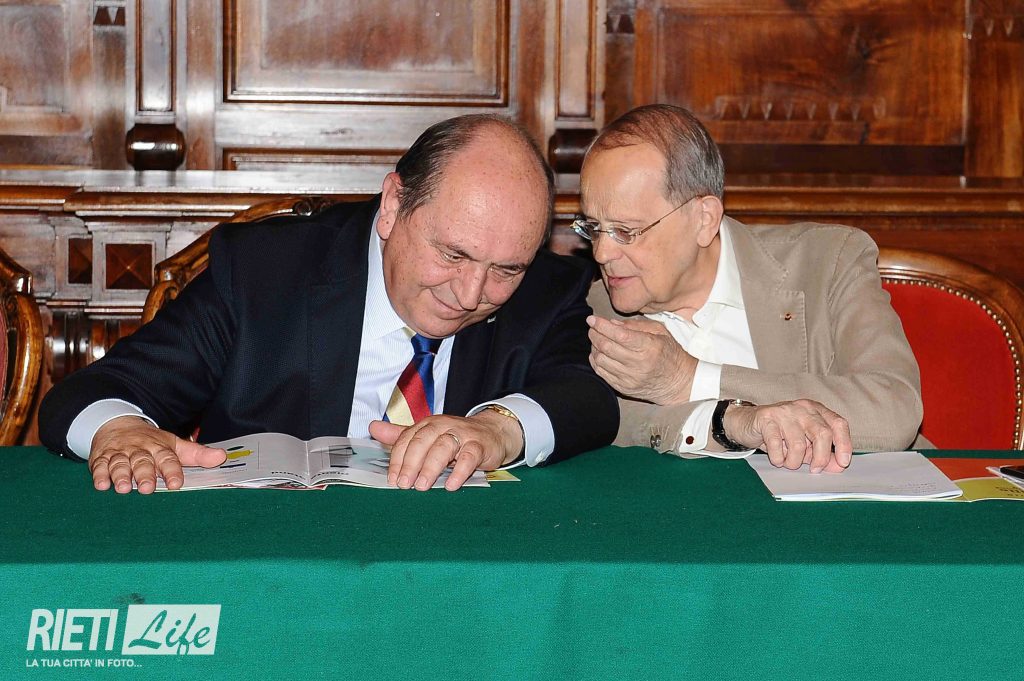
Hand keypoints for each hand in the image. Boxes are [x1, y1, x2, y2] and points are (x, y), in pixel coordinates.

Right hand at [89, 416, 226, 493]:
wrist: (117, 424)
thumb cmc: (150, 441)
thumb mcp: (173, 444)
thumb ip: (196, 454)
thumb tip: (222, 457)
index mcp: (159, 447)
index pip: (168, 458)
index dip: (172, 471)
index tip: (176, 483)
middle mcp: (139, 450)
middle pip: (142, 461)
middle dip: (144, 474)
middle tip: (147, 488)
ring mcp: (120, 453)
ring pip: (120, 463)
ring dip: (121, 475)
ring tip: (123, 488)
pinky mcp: (101, 457)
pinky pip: (99, 465)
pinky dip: (99, 475)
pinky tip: (102, 485)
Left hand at [369, 410, 522, 491]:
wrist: (492, 432)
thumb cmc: (456, 437)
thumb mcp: (427, 435)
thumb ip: (401, 435)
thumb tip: (373, 427)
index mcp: (427, 424)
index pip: (407, 439)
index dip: (398, 459)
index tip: (392, 479)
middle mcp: (443, 425)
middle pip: (423, 442)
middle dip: (411, 464)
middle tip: (404, 485)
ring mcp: (462, 434)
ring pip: (444, 447)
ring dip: (431, 467)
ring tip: (423, 486)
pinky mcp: (480, 445)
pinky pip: (469, 456)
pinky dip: (459, 471)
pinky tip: (451, 485)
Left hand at [587, 315, 696, 404]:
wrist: (678, 383)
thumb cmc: (670, 354)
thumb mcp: (660, 332)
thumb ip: (636, 325)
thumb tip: (612, 323)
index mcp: (649, 347)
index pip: (619, 335)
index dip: (602, 326)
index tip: (592, 319)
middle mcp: (638, 364)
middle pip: (606, 347)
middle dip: (595, 334)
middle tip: (592, 328)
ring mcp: (630, 378)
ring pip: (601, 360)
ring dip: (594, 347)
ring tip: (596, 340)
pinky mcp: (624, 388)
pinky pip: (602, 373)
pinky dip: (596, 362)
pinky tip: (598, 354)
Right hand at [724, 399, 852, 472]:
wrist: (745, 423)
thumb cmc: (778, 435)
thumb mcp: (803, 445)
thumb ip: (821, 454)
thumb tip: (839, 466)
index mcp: (816, 411)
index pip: (838, 424)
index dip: (844, 444)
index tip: (843, 462)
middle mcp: (803, 408)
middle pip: (822, 434)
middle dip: (821, 457)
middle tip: (814, 470)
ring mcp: (784, 411)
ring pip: (798, 444)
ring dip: (793, 461)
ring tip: (787, 462)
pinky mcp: (766, 418)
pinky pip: (777, 445)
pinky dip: (777, 458)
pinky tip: (776, 457)